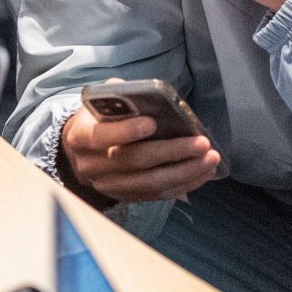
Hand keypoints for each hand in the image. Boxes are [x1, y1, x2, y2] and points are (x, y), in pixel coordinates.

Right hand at [61, 95, 220, 203]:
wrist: (81, 153)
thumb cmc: (99, 120)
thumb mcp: (101, 103)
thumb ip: (120, 97)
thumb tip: (149, 95)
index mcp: (82, 136)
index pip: (101, 136)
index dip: (126, 131)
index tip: (153, 123)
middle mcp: (92, 166)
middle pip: (134, 161)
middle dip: (172, 152)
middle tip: (201, 143)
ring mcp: (109, 185)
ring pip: (149, 183)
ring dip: (185, 172)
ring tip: (210, 159)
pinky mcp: (126, 196)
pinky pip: (157, 195)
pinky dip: (183, 184)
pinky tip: (203, 173)